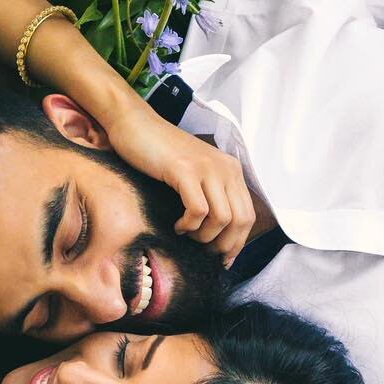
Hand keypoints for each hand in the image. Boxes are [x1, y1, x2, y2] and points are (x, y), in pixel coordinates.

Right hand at [105, 103, 254, 267]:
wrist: (135, 124)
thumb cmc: (159, 154)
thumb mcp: (195, 173)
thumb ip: (210, 194)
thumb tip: (218, 235)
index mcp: (231, 170)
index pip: (248, 215)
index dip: (237, 242)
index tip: (222, 258)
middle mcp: (225, 168)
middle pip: (240, 220)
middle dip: (223, 245)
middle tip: (202, 250)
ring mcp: (206, 168)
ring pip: (222, 218)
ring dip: (204, 236)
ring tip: (187, 234)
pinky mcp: (185, 170)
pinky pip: (198, 210)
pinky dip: (188, 225)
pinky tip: (177, 224)